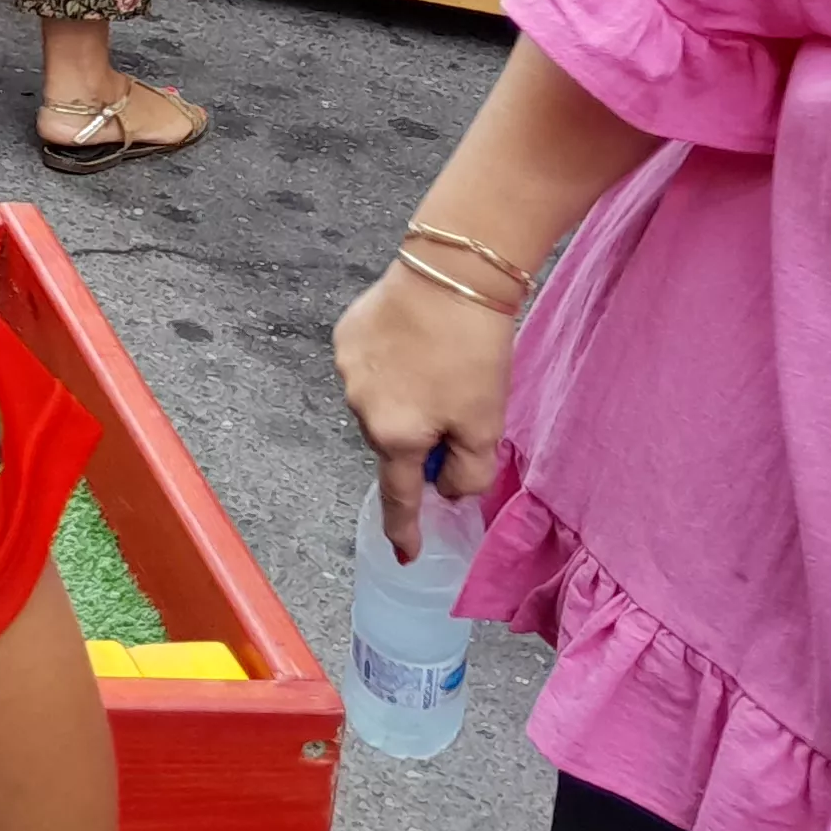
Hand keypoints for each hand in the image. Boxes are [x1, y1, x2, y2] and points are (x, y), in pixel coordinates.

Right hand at [334, 256, 518, 560]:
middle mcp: (359, 408)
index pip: (399, 497)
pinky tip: (414, 343)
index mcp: (395, 437)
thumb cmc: (473, 353)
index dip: (404, 530)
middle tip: (458, 408)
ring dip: (404, 399)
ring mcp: (346, 369)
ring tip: (437, 366)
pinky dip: (390, 366)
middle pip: (392, 442)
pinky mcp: (345, 335)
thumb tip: (445, 486)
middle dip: (418, 438)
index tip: (405, 555)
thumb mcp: (486, 425)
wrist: (449, 275)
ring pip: (378, 404)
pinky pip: (367, 367)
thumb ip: (468, 472)